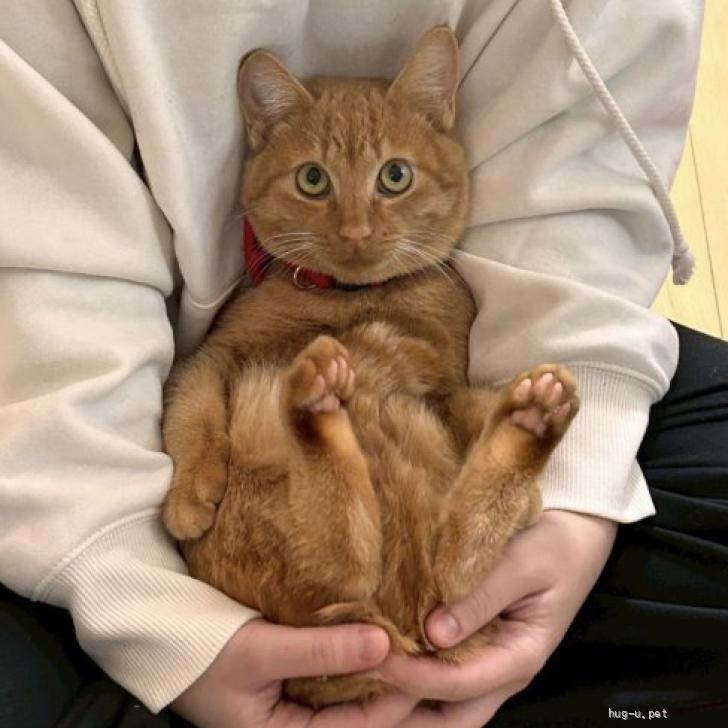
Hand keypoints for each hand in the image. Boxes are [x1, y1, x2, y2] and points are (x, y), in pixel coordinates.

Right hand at [171, 618, 418, 727]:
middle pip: (369, 721)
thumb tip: (383, 642)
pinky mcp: (302, 685)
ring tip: (433, 655)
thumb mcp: (258, 651)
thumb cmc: (200, 650)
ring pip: (361, 702)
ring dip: (395, 680)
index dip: (399, 694)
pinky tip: (395, 643)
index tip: (427, 660)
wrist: (161, 635)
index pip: (361, 727)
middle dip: (409, 696)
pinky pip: (346, 681)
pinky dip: (371, 664)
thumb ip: (320, 650)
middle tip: (449, 667)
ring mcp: (303, 710)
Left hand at [372, 509, 616, 726]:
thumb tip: (433, 632)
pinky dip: (412, 680)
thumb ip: (481, 596)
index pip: (458, 683)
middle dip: (402, 714)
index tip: (374, 656)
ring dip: (403, 702)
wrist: (574, 534)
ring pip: (443, 706)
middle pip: (449, 717)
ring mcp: (489, 664)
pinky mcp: (477, 649)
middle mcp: (502, 671)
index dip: (414, 676)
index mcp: (520, 656)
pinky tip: (379, 661)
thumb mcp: (522, 563)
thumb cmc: (553, 544)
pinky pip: (443, 679)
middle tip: (354, 696)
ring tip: (357, 687)